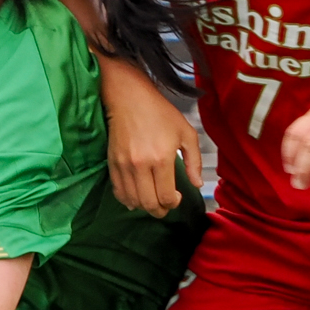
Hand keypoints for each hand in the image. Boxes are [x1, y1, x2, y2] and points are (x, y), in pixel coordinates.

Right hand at [100, 70, 201, 216]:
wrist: (129, 98)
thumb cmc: (161, 113)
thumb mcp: (186, 133)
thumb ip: (194, 161)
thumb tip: (197, 184)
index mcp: (161, 159)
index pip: (165, 196)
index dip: (173, 203)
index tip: (177, 197)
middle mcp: (141, 166)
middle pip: (148, 203)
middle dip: (160, 210)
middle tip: (166, 205)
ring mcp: (124, 166)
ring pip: (133, 201)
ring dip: (144, 206)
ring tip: (153, 200)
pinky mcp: (112, 163)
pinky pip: (118, 192)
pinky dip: (128, 200)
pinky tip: (136, 197)